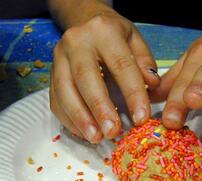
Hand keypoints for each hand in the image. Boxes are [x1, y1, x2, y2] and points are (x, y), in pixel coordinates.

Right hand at [50, 9, 159, 142]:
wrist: (84, 21)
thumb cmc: (115, 36)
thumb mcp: (135, 40)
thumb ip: (144, 62)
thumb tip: (151, 85)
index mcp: (103, 31)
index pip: (121, 65)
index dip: (132, 94)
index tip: (141, 118)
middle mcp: (76, 42)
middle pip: (86, 78)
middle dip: (100, 108)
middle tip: (113, 132)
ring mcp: (58, 59)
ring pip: (65, 92)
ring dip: (81, 118)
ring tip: (96, 138)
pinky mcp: (50, 76)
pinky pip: (56, 101)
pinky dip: (70, 121)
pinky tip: (85, 133)